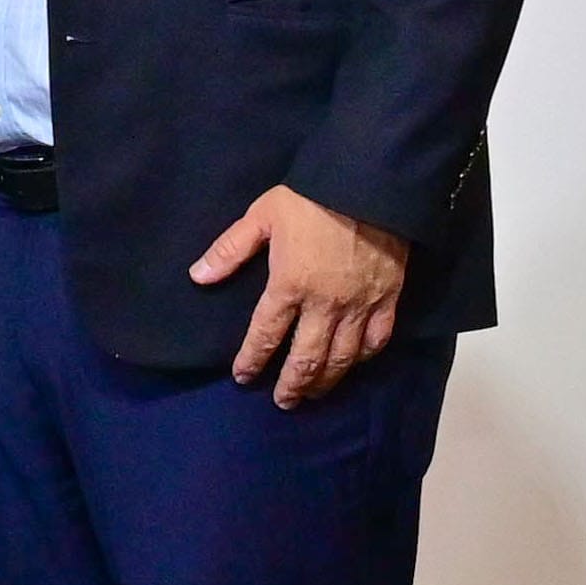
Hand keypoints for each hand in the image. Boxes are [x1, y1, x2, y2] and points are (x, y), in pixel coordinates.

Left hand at [188, 184, 410, 410]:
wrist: (370, 183)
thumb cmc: (312, 197)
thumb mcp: (262, 215)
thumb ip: (230, 250)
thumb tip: (197, 276)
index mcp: (289, 285)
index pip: (265, 336)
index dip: (251, 361)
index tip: (243, 377)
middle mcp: (324, 305)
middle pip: (305, 360)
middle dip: (291, 386)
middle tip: (282, 401)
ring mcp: (359, 306)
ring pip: (341, 359)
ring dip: (324, 382)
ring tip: (313, 394)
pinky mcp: (387, 299)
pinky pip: (376, 341)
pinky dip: (362, 358)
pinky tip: (353, 364)